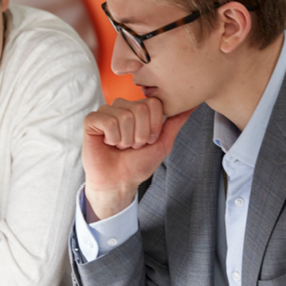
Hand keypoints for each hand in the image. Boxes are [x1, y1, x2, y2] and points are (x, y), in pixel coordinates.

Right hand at [83, 98, 194, 219]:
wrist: (119, 181)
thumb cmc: (138, 164)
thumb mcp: (163, 142)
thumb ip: (176, 122)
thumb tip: (194, 104)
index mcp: (138, 109)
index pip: (153, 104)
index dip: (154, 126)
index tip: (147, 140)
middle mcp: (122, 107)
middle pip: (139, 109)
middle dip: (140, 134)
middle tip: (132, 145)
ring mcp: (106, 112)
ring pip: (124, 116)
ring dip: (126, 139)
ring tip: (120, 146)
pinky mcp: (91, 120)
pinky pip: (108, 121)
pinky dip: (112, 138)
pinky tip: (108, 144)